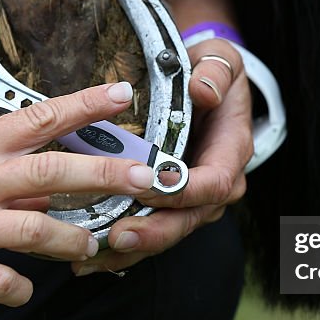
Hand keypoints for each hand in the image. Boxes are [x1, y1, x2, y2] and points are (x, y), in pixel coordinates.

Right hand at [0, 82, 155, 306]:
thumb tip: (45, 188)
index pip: (41, 117)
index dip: (85, 105)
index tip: (123, 94)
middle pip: (54, 174)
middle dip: (106, 177)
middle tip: (147, 181)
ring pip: (38, 232)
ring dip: (73, 242)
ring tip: (91, 248)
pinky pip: (0, 282)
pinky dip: (19, 289)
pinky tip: (23, 291)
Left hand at [73, 38, 252, 274]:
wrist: (206, 83)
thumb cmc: (211, 71)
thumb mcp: (220, 59)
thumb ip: (216, 73)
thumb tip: (204, 89)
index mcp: (230, 151)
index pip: (215, 182)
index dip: (183, 189)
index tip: (150, 186)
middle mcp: (216, 184)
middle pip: (188, 219)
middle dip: (153, 231)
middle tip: (117, 237)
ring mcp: (193, 200)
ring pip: (166, 233)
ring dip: (130, 250)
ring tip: (91, 260)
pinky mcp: (170, 206)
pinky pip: (149, 231)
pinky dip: (121, 250)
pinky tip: (88, 261)